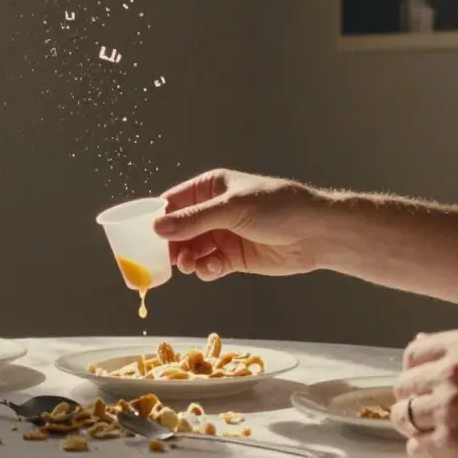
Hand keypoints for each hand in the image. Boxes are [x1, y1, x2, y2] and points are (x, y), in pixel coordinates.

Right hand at [153, 168, 326, 280]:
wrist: (316, 234)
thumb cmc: (278, 207)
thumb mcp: (231, 209)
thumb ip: (194, 220)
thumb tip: (157, 228)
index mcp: (210, 188)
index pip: (172, 202)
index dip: (157, 220)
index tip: (141, 238)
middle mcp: (212, 211)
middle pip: (178, 230)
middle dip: (170, 246)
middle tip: (164, 260)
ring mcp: (222, 235)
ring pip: (191, 250)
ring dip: (187, 260)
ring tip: (191, 265)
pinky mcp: (233, 258)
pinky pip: (208, 266)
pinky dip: (205, 270)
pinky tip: (213, 269)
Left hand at [390, 329, 457, 457]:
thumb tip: (418, 344)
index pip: (413, 355)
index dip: (418, 375)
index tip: (428, 389)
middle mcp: (454, 370)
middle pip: (404, 387)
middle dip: (416, 403)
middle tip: (439, 418)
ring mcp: (450, 406)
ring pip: (404, 417)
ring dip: (420, 429)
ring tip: (447, 437)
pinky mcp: (452, 443)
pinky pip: (417, 449)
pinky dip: (428, 455)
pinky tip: (453, 455)